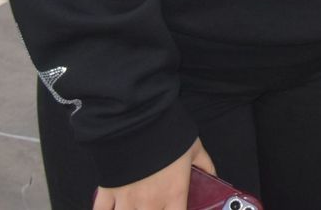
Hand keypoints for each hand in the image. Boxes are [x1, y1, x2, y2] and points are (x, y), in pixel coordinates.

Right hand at [91, 138, 213, 209]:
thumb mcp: (194, 147)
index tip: (174, 208)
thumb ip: (205, 165)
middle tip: (153, 203)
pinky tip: (112, 208)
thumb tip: (213, 176)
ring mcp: (126, 200)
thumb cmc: (168, 133)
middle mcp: (150, 203)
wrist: (138, 119)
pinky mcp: (107, 191)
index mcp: (174, 194)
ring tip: (135, 205)